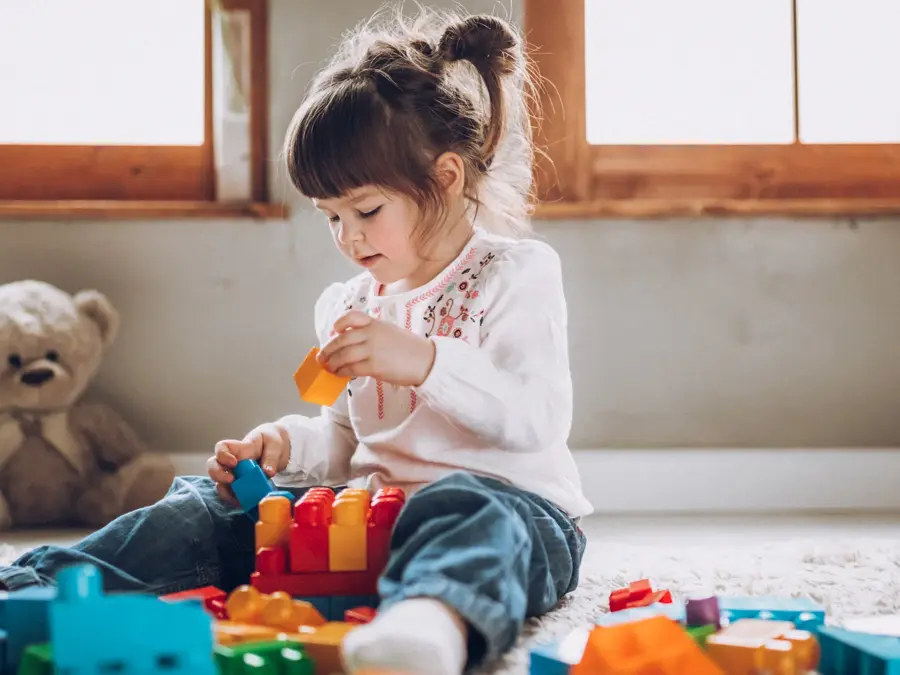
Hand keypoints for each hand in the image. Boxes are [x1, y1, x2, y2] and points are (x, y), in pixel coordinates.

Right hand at [208, 422, 290, 503]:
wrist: (277, 449)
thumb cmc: (271, 442)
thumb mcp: (275, 444)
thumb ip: (271, 458)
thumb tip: (268, 473)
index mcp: (240, 448)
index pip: (222, 448)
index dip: (222, 455)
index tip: (234, 462)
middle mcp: (232, 462)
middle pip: (213, 466)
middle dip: (218, 475)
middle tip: (231, 480)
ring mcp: (234, 474)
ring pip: (219, 483)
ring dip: (225, 492)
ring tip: (238, 497)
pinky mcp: (240, 486)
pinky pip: (231, 494)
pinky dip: (235, 500)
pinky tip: (244, 502)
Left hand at [318, 310, 435, 386]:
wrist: (426, 361)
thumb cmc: (410, 349)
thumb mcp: (390, 332)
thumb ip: (373, 334)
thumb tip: (353, 345)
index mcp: (376, 323)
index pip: (352, 317)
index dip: (339, 323)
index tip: (334, 331)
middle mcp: (372, 334)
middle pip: (341, 339)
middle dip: (328, 349)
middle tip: (321, 357)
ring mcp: (372, 350)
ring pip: (343, 355)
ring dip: (333, 363)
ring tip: (329, 368)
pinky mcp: (374, 366)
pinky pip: (351, 369)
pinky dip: (342, 372)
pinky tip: (340, 374)